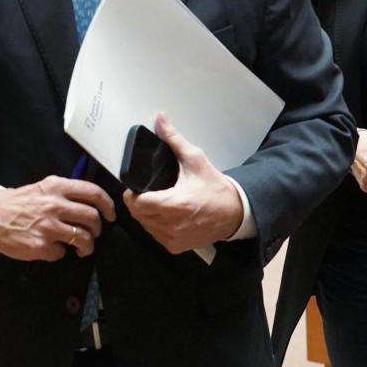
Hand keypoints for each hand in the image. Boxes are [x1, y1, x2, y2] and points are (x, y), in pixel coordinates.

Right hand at [0, 176, 115, 261]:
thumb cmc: (18, 203)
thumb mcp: (43, 188)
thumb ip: (65, 193)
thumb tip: (91, 204)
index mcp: (57, 188)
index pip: (94, 193)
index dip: (108, 205)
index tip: (110, 215)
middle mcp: (55, 205)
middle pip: (92, 218)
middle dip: (98, 229)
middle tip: (93, 233)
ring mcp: (47, 226)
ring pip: (83, 238)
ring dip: (86, 246)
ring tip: (81, 247)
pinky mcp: (40, 246)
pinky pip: (62, 252)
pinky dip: (60, 253)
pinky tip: (52, 248)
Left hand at [124, 114, 243, 254]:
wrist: (234, 212)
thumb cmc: (215, 187)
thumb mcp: (195, 160)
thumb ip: (174, 139)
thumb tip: (160, 119)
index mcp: (174, 204)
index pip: (137, 203)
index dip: (132, 194)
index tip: (136, 187)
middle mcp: (171, 225)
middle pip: (138, 214)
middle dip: (138, 202)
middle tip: (146, 192)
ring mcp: (173, 238)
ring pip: (145, 226)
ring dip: (145, 215)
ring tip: (157, 202)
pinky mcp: (175, 247)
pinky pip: (155, 235)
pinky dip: (155, 226)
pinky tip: (165, 215)